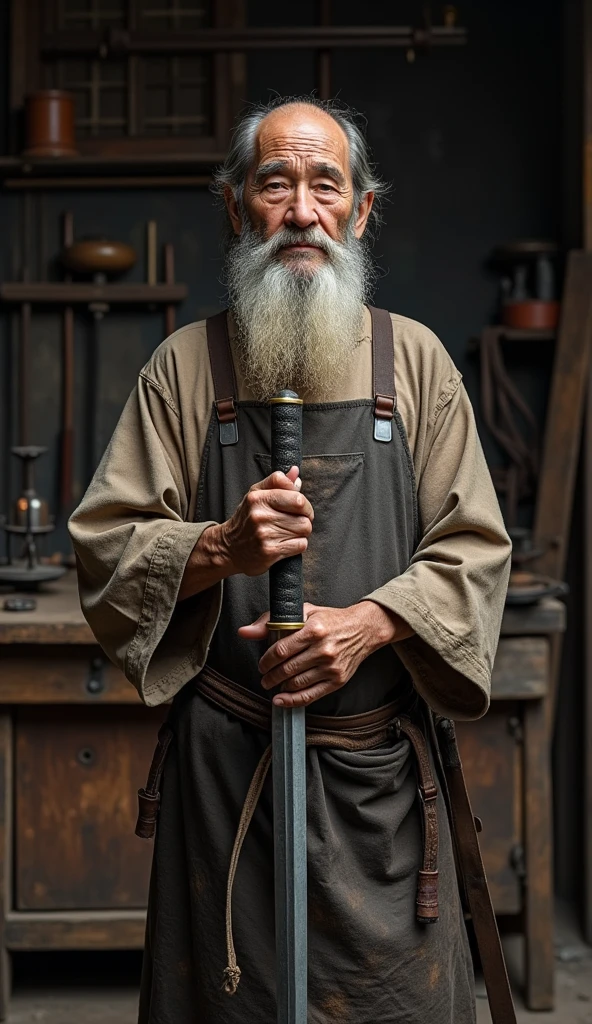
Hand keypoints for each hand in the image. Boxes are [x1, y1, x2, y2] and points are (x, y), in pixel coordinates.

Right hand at [178, 467, 313, 600]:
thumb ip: (277, 482)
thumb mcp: (256, 495)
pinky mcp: (270, 551)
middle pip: (304, 514)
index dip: (305, 504)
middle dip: (305, 518)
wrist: (229, 548)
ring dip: (301, 532)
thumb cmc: (246, 520)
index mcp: (258, 498)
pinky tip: (285, 543)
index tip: (300, 508)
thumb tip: (295, 471)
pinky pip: (301, 545)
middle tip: (296, 521)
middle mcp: (260, 515)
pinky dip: (298, 545)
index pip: (297, 497)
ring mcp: (265, 534)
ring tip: (288, 532)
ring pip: (304, 529)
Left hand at [238, 601, 413, 706]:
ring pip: (297, 683)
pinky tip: (281, 699)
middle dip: (270, 676)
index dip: (266, 661)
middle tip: (264, 677)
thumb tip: (244, 632)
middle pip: (287, 669)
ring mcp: (331, 667)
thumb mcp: (302, 612)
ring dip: (280, 687)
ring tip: (274, 684)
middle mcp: (323, 649)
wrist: (363, 629)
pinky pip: (311, 695)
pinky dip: (293, 701)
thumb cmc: (330, 619)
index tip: (261, 664)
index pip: (281, 650)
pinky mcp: (337, 680)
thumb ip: (270, 621)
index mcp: (314, 630)